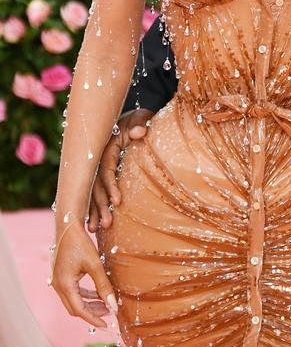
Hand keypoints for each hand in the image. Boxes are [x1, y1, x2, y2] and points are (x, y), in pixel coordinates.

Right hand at [50, 221, 116, 328]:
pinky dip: (84, 295)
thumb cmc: (81, 244)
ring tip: (105, 304)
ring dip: (89, 304)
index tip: (106, 325)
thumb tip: (113, 306)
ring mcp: (57, 281)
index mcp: (64, 285)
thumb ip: (104, 286)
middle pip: (74, 308)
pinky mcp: (61, 276)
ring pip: (73, 300)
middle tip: (109, 313)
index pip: (79, 310)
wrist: (68, 228)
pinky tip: (97, 294)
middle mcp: (57, 285)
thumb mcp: (95, 265)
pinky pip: (72, 292)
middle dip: (92, 312)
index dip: (93, 319)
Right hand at [87, 109, 152, 232]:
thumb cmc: (139, 119)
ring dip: (93, 210)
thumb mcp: (141, 116)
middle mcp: (97, 158)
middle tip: (107, 224)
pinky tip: (93, 224)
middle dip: (100, 205)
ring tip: (94, 230)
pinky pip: (94, 192)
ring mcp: (97, 167)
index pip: (106, 169)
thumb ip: (141, 123)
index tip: (118, 202)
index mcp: (106, 146)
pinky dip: (92, 207)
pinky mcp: (100, 174)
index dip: (110, 186)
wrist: (133, 120)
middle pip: (95, 184)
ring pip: (92, 191)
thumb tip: (139, 133)